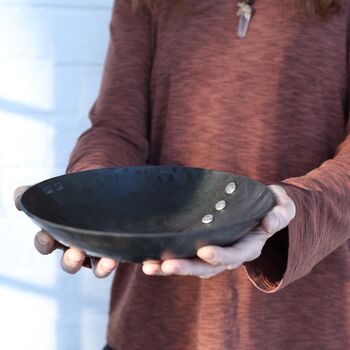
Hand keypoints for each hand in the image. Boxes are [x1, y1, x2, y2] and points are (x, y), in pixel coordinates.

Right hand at [14, 185, 117, 277]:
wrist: (98, 193)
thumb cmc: (72, 197)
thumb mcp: (54, 192)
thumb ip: (35, 192)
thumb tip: (19, 194)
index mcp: (57, 235)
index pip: (45, 243)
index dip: (43, 243)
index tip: (46, 237)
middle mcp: (74, 247)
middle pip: (69, 261)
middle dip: (70, 260)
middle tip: (75, 254)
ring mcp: (95, 250)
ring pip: (94, 265)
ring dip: (99, 266)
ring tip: (107, 262)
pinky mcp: (112, 250)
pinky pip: (112, 260)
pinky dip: (112, 262)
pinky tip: (115, 258)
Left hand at [142, 185, 295, 277]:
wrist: (262, 211)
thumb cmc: (271, 206)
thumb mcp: (282, 207)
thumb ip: (280, 214)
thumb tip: (270, 224)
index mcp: (249, 246)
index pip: (235, 254)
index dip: (221, 256)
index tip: (204, 251)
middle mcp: (231, 254)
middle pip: (208, 267)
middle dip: (188, 267)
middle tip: (166, 267)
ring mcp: (215, 253)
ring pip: (193, 266)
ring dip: (171, 268)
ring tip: (149, 266)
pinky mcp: (202, 248)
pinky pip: (185, 256)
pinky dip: (167, 260)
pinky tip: (147, 259)